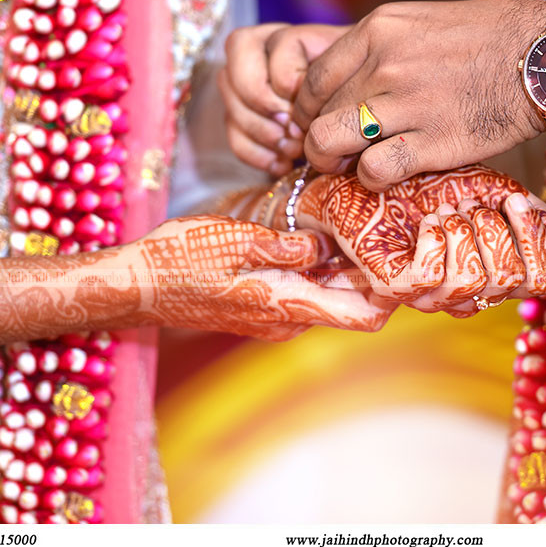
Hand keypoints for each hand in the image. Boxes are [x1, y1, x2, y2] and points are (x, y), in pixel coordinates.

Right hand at [133, 216, 393, 339]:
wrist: (137, 285)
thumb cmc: (180, 260)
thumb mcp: (237, 241)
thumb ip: (288, 247)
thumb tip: (327, 246)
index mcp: (289, 305)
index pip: (363, 317)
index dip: (393, 295)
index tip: (408, 260)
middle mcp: (288, 321)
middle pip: (351, 306)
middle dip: (374, 275)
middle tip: (392, 230)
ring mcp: (274, 318)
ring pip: (329, 298)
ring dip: (346, 270)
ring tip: (360, 225)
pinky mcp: (262, 307)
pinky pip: (306, 294)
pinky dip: (321, 271)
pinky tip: (319, 237)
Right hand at [219, 23, 349, 175]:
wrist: (361, 105)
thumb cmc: (358, 79)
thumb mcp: (350, 64)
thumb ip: (322, 71)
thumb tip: (295, 101)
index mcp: (275, 37)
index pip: (248, 46)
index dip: (277, 78)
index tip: (307, 100)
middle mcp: (250, 60)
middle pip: (228, 78)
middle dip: (263, 109)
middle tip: (295, 129)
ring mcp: (242, 92)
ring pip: (230, 111)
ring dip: (262, 135)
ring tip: (294, 149)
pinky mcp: (242, 122)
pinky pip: (234, 139)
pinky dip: (257, 155)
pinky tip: (283, 164)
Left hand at [292, 0, 545, 190]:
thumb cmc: (487, 37)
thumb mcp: (419, 22)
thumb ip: (376, 49)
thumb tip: (339, 84)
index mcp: (377, 31)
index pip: (311, 80)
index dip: (307, 109)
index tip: (318, 122)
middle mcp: (384, 65)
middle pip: (316, 116)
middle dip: (317, 141)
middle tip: (332, 153)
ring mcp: (407, 104)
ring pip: (330, 143)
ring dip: (333, 163)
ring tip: (349, 166)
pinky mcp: (434, 142)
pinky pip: (373, 170)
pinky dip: (372, 179)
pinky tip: (387, 173)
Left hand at [295, 165, 545, 315]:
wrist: (358, 177)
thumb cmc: (421, 183)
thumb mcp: (484, 190)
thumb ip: (525, 214)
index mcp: (489, 271)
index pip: (541, 279)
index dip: (537, 241)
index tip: (516, 201)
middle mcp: (464, 292)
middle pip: (514, 280)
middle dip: (498, 229)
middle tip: (474, 205)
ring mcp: (429, 294)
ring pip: (476, 279)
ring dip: (466, 230)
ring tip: (446, 211)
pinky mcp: (395, 287)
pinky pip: (436, 274)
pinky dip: (438, 238)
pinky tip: (428, 221)